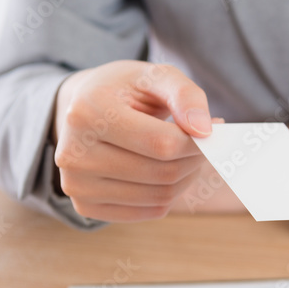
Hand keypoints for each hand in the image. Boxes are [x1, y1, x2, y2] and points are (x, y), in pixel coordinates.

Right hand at [51, 60, 238, 220]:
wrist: (84, 109)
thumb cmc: (126, 90)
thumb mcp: (156, 76)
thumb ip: (185, 95)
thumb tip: (205, 130)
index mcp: (87, 113)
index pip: (162, 144)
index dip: (198, 141)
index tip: (215, 129)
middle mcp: (73, 154)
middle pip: (163, 172)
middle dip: (195, 158)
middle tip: (203, 142)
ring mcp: (76, 185)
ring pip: (160, 195)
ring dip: (186, 176)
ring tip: (184, 153)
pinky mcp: (85, 207)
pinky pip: (150, 211)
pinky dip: (170, 194)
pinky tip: (166, 169)